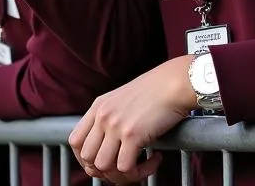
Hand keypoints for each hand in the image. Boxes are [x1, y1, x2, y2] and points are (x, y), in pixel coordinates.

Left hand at [69, 57, 195, 183]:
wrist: (178, 80)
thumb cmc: (160, 88)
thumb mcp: (125, 98)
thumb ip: (113, 116)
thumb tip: (111, 148)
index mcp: (99, 105)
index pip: (76, 141)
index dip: (86, 160)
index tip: (103, 164)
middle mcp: (104, 115)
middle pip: (88, 159)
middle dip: (105, 172)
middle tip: (126, 169)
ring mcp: (116, 124)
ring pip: (103, 167)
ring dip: (123, 175)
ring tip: (142, 167)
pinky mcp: (132, 134)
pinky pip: (126, 168)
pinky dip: (141, 172)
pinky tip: (155, 160)